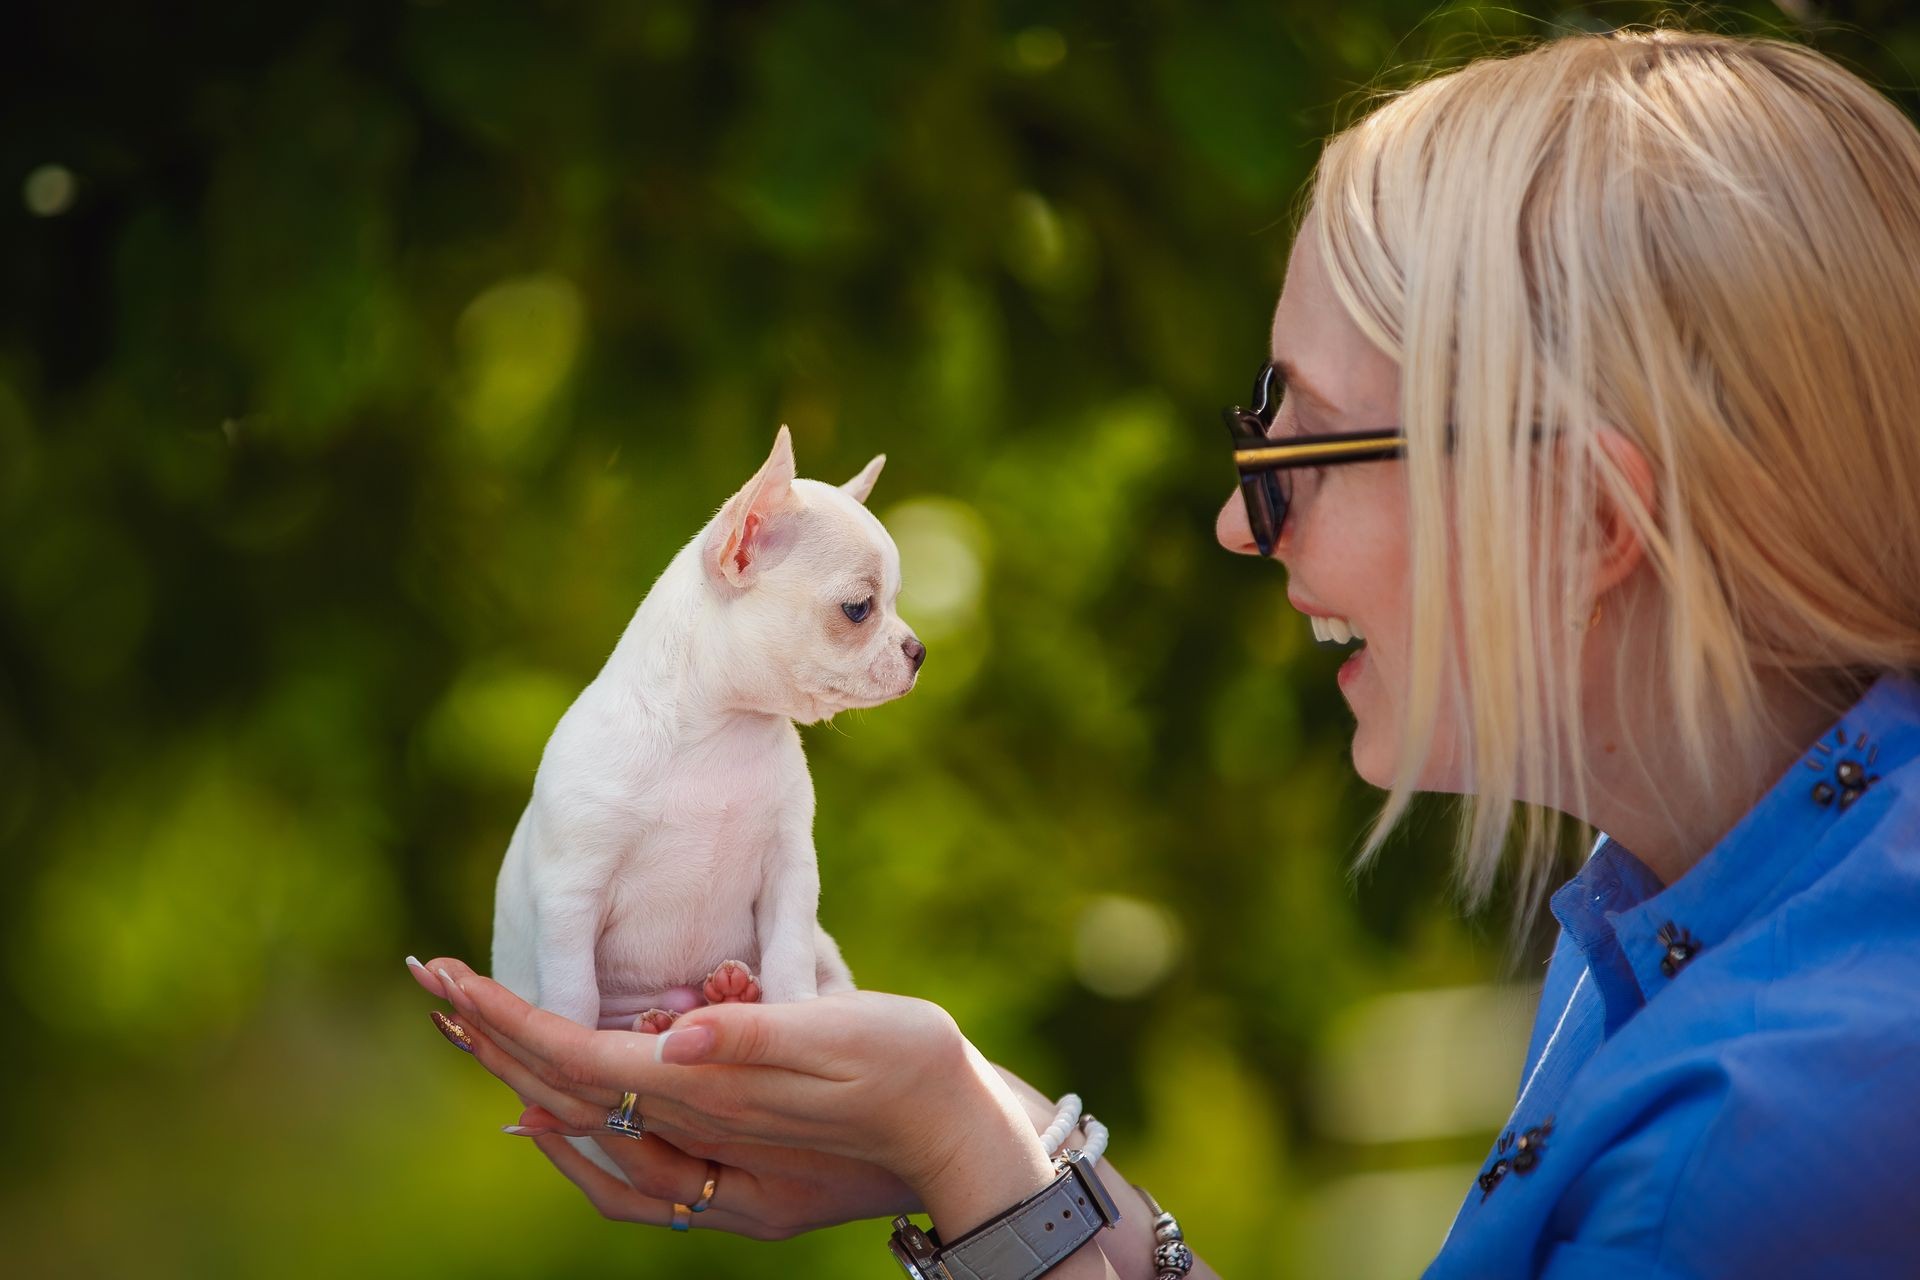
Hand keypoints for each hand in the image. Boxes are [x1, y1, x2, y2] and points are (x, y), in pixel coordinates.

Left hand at [410, 956, 1039, 1235]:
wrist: (964, 1138)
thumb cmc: (913, 1067)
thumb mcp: (845, 1033)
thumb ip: (758, 1034)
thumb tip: (673, 1035)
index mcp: (713, 1095)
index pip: (578, 1059)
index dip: (506, 1017)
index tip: (446, 976)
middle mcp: (699, 1143)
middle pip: (564, 1098)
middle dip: (492, 1039)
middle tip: (431, 985)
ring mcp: (714, 1175)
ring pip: (585, 1140)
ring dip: (521, 1084)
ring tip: (475, 1040)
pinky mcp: (736, 1184)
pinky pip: (625, 1175)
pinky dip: (575, 1144)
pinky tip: (560, 1124)